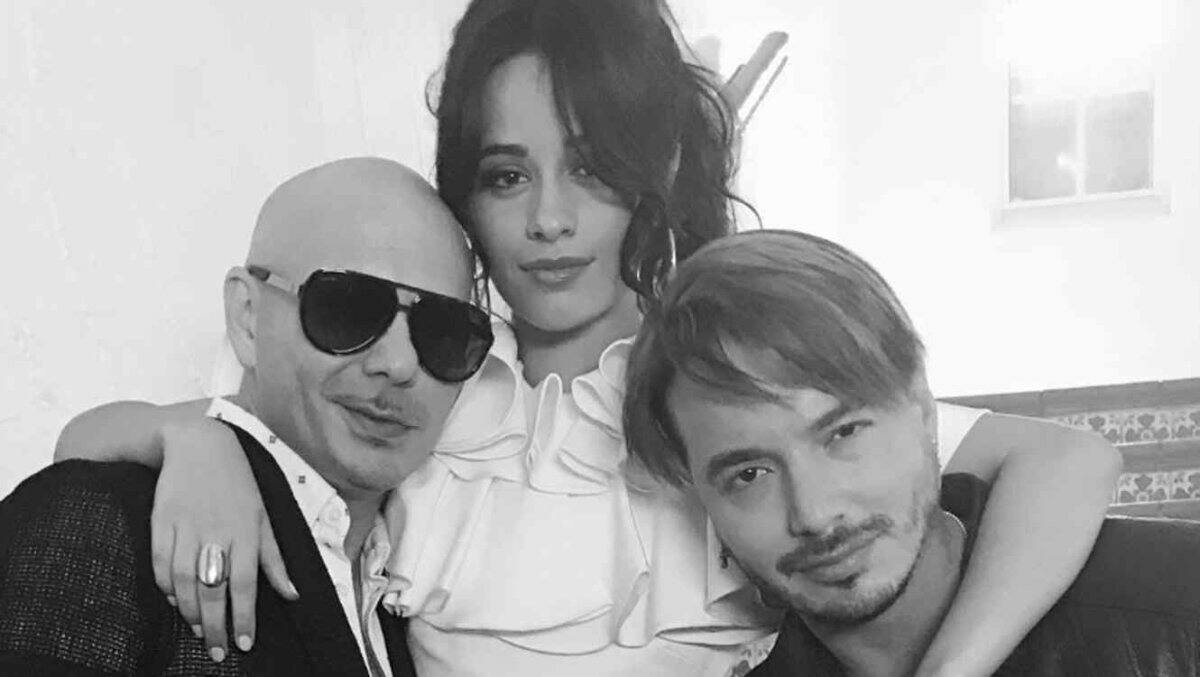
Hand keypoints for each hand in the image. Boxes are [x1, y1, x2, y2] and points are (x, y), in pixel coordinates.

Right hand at [149, 417, 297, 661]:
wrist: (199, 444)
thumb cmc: (238, 483)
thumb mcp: (263, 516)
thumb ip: (274, 558)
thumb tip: (291, 593)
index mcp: (245, 530)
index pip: (244, 583)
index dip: (243, 616)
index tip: (244, 643)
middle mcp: (215, 531)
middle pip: (212, 588)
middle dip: (215, 625)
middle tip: (217, 651)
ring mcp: (185, 526)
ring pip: (182, 581)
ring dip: (189, 611)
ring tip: (198, 631)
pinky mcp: (160, 521)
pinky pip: (159, 564)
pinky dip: (165, 588)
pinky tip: (175, 603)